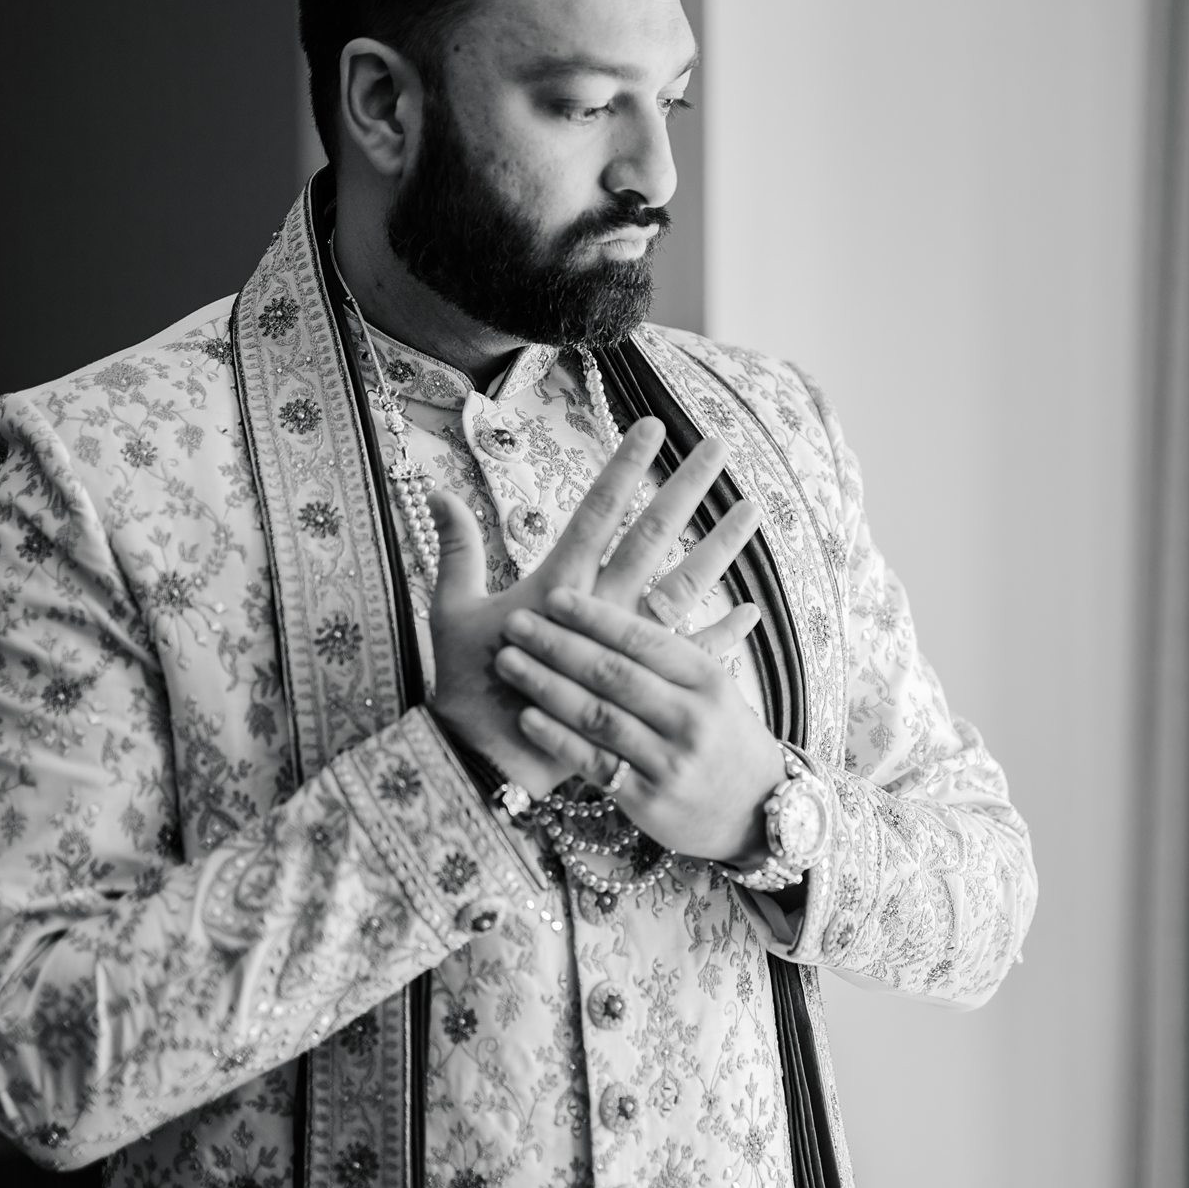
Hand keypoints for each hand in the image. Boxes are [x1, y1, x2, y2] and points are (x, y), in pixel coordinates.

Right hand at [425, 420, 764, 794]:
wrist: (486, 760)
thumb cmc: (465, 685)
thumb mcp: (451, 610)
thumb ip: (455, 549)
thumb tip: (436, 491)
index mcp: (557, 585)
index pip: (597, 511)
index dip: (623, 467)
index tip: (651, 427)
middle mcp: (601, 607)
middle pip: (652, 535)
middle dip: (684, 487)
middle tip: (717, 447)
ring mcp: (626, 647)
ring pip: (684, 585)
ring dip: (720, 546)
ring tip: (752, 508)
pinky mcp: (639, 687)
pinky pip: (692, 655)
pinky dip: (724, 632)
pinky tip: (752, 609)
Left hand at [494, 588, 789, 863]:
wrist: (757, 813)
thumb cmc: (726, 739)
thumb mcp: (716, 689)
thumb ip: (672, 654)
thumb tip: (631, 595)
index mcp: (708, 679)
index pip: (644, 640)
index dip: (595, 617)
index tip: (553, 596)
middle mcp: (691, 718)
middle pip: (614, 674)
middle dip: (558, 645)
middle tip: (515, 624)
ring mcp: (670, 762)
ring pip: (598, 716)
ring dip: (546, 686)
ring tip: (507, 661)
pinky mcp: (649, 800)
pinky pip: (595, 763)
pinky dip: (558, 738)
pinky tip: (526, 717)